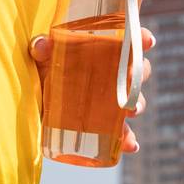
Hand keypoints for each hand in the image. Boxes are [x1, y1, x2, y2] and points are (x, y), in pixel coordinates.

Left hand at [30, 27, 155, 155]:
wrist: (35, 101)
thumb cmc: (45, 70)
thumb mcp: (42, 58)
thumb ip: (41, 49)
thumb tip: (42, 45)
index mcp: (101, 51)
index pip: (127, 41)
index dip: (140, 38)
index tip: (147, 40)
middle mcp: (112, 74)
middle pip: (137, 70)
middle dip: (140, 73)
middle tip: (130, 76)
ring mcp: (110, 100)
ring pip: (134, 100)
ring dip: (137, 105)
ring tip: (131, 110)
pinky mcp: (103, 124)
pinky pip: (122, 132)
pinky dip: (129, 139)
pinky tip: (131, 145)